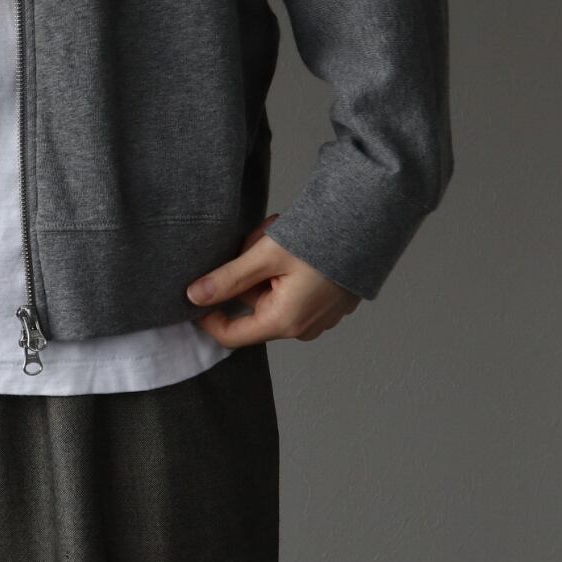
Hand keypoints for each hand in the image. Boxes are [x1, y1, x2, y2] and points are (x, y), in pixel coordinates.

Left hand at [185, 214, 360, 346]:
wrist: (368, 226)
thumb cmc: (319, 242)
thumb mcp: (264, 256)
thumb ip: (227, 279)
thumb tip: (193, 297)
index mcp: (283, 322)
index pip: (230, 335)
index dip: (206, 316)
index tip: (194, 291)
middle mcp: (302, 328)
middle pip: (251, 304)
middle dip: (246, 272)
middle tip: (257, 237)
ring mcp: (319, 317)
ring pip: (270, 293)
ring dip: (266, 265)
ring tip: (278, 233)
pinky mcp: (329, 302)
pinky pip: (292, 289)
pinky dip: (285, 267)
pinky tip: (296, 243)